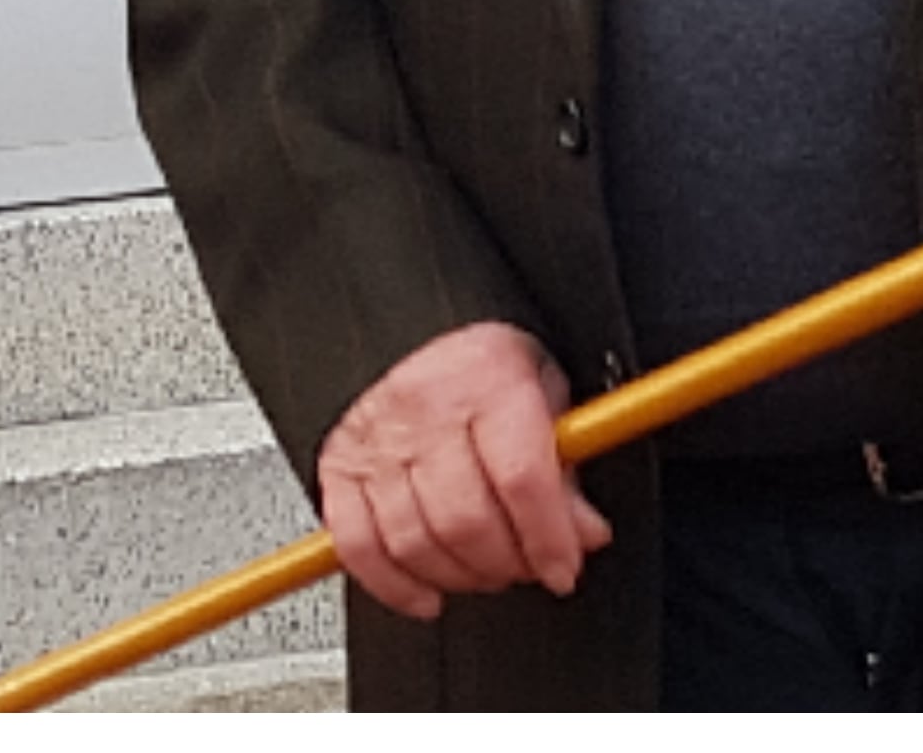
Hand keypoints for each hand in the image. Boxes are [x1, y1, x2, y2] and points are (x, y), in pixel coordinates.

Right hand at [315, 321, 608, 620]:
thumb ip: (567, 462)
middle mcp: (426, 410)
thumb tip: (584, 534)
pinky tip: (429, 594)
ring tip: (490, 573)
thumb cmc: (487, 363)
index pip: (521, 477)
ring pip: (414, 542)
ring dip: (461, 577)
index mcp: (488, 380)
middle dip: (508, 562)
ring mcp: (375, 442)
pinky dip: (395, 586)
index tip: (566, 567)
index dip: (548, 537)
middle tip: (532, 568)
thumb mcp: (545, 391)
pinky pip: (359, 549)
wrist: (412, 328)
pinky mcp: (338, 470)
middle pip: (466, 519)